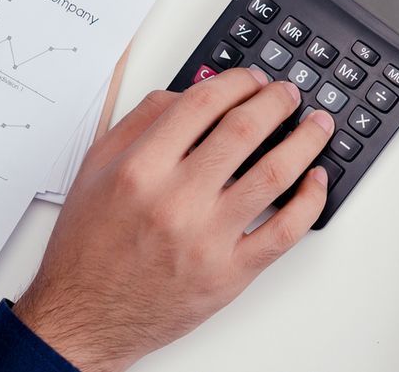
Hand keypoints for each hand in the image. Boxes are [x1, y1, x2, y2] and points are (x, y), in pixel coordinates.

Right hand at [15, 67, 332, 371]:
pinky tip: (317, 179)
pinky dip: (310, 201)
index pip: (203, 104)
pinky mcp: (228, 275)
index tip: (252, 79)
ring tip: (318, 125)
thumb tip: (190, 92)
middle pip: (244, 131)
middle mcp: (175, 201)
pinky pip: (284, 232)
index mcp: (140, 169)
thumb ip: (140, 123)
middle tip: (289, 94)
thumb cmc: (87, 247)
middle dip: (276, 101)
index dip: (237, 82)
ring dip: (306, 141)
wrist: (80, 319)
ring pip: (274, 175)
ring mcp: (206, 239)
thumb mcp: (95, 171)